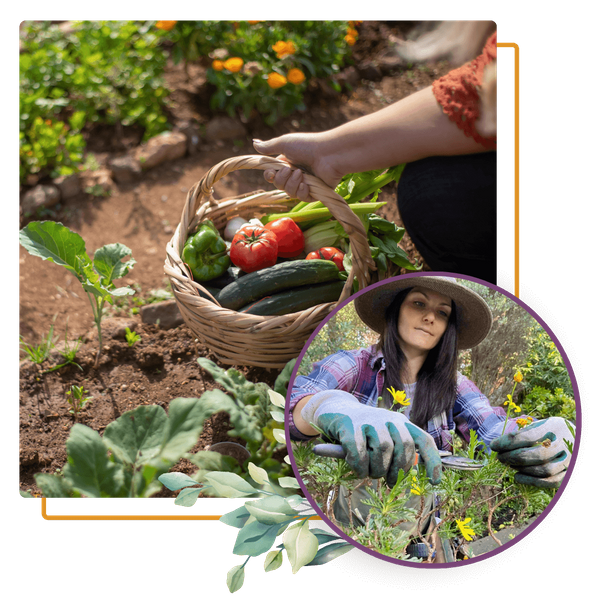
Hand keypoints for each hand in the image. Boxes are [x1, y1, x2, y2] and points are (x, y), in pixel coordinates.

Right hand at [253, 135, 343, 200]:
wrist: (329, 154)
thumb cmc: (308, 146)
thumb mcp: (285, 143)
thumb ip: (269, 146)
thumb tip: (254, 142)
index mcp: (287, 163)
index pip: (272, 175)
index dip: (269, 176)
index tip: (271, 173)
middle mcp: (295, 174)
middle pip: (279, 185)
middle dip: (282, 179)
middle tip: (290, 170)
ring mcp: (305, 184)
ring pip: (289, 193)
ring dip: (292, 184)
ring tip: (301, 174)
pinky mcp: (315, 192)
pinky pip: (302, 198)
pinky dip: (302, 192)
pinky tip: (306, 185)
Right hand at [301, 390, 441, 486]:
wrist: (335, 409)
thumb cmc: (362, 431)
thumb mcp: (383, 436)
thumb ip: (396, 451)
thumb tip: (408, 477)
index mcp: (400, 421)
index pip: (423, 439)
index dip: (432, 460)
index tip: (434, 481)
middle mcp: (387, 417)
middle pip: (403, 446)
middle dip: (398, 470)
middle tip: (389, 482)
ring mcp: (368, 419)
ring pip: (382, 449)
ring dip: (377, 469)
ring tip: (369, 473)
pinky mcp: (349, 426)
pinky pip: (360, 452)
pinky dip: (359, 467)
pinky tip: (356, 469)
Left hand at [490, 417, 574, 488]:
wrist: (577, 438)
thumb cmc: (550, 431)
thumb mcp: (540, 424)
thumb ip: (524, 432)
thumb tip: (499, 444)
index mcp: (555, 426)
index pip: (528, 436)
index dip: (508, 442)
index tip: (493, 445)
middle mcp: (566, 443)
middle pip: (537, 455)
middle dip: (513, 457)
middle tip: (499, 457)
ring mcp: (571, 460)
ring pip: (544, 470)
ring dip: (522, 469)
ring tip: (508, 464)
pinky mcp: (570, 473)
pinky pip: (552, 482)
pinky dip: (532, 482)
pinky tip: (518, 477)